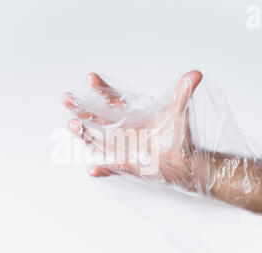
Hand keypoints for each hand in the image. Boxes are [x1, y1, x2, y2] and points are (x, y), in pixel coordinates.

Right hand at [63, 70, 202, 188]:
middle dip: (82, 108)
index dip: (102, 90)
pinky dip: (103, 168)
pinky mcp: (128, 164)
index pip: (113, 100)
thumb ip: (182, 94)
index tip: (90, 77)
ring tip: (72, 126)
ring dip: (84, 134)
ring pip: (97, 141)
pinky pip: (112, 166)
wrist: (184, 161)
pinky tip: (93, 169)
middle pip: (97, 118)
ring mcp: (123, 148)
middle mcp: (123, 130)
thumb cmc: (177, 136)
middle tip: (67, 98)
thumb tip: (195, 73)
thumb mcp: (177, 113)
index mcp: (132, 115)